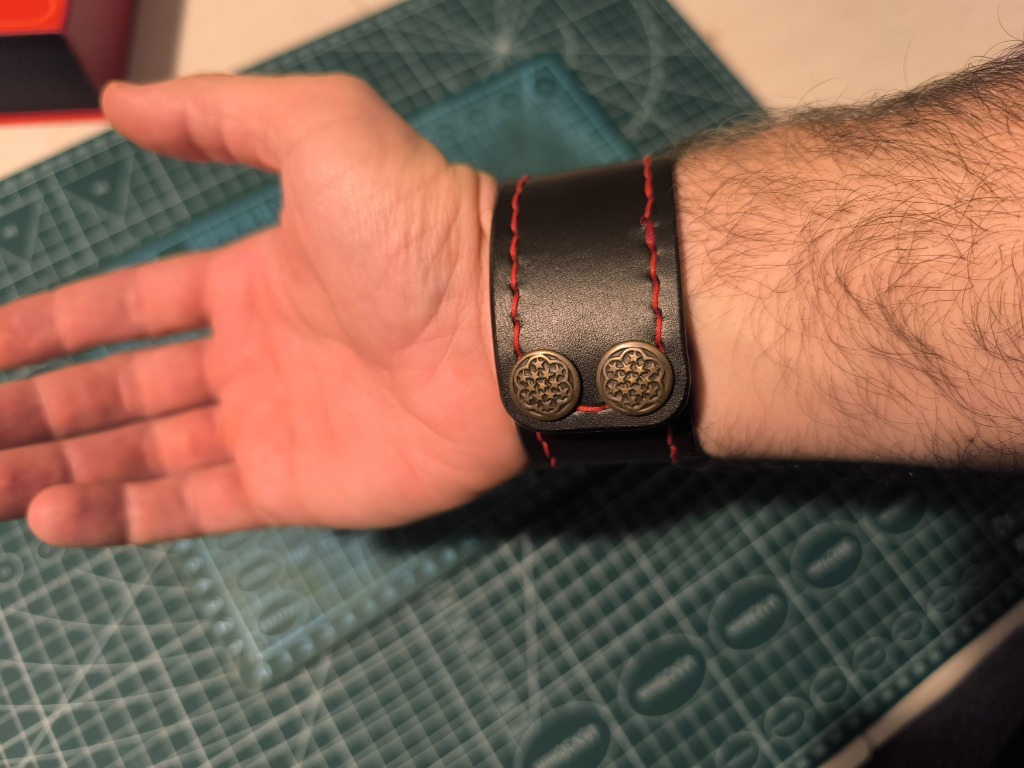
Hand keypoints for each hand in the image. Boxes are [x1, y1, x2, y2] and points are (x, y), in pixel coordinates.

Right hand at [0, 75, 525, 545]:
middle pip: (122, 391)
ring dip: (62, 468)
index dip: (52, 328)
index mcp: (249, 283)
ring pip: (143, 455)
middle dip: (40, 409)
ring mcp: (272, 427)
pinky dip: (121, 515)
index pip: (127, 309)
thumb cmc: (414, 226)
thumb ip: (217, 118)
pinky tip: (52, 517)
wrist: (496, 324)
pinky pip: (193, 506)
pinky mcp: (296, 487)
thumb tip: (121, 103)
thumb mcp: (316, 131)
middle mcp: (253, 359)